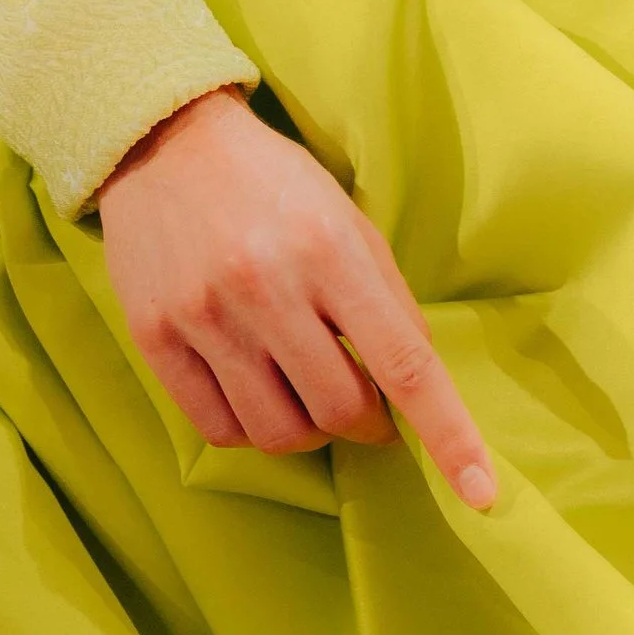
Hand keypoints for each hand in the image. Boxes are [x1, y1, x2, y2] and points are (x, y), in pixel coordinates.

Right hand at [97, 89, 496, 507]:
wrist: (163, 143)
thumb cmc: (273, 186)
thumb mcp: (348, 222)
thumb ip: (388, 303)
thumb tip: (417, 391)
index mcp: (329, 251)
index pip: (405, 366)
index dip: (448, 435)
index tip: (479, 491)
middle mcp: (265, 286)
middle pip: (340, 411)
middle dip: (365, 422)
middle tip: (359, 398)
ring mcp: (205, 315)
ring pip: (279, 433)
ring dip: (308, 431)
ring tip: (303, 392)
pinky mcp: (154, 336)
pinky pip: (220, 429)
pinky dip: (251, 430)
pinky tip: (256, 393)